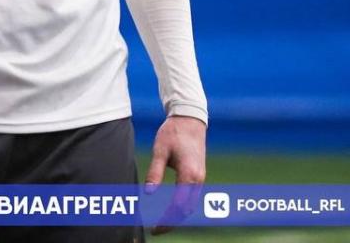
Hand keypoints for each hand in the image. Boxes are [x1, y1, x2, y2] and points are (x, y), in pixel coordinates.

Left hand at [145, 115, 205, 234]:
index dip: (167, 220)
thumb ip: (154, 172)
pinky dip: (182, 207)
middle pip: (187, 210)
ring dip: (178, 216)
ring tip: (162, 223)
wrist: (190, 119)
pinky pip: (192, 198)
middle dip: (172, 222)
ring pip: (191, 205)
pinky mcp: (199, 175)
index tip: (155, 229)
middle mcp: (198, 179)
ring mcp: (201, 178)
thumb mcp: (160, 150)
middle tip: (156, 230)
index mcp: (189, 174)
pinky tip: (171, 210)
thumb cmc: (173, 132)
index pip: (178, 206)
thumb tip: (148, 193)